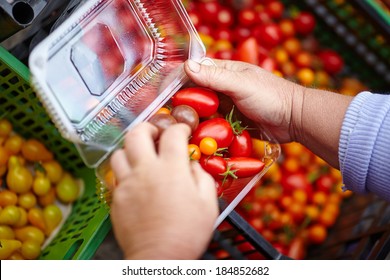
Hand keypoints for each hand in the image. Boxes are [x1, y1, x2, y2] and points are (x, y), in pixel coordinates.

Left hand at [109, 122, 217, 258]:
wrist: (159, 258)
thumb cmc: (187, 233)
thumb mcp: (208, 204)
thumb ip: (201, 177)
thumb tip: (192, 165)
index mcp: (171, 170)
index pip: (172, 135)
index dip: (179, 128)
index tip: (182, 131)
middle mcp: (146, 171)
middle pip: (136, 134)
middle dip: (147, 127)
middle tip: (154, 133)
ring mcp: (127, 184)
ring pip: (119, 153)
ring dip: (131, 149)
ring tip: (140, 156)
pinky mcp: (116, 199)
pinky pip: (115, 176)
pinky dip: (124, 172)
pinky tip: (134, 179)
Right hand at [184, 59, 352, 167]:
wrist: (294, 119)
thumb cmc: (271, 96)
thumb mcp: (242, 84)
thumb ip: (215, 77)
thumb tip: (187, 67)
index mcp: (224, 71)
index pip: (193, 72)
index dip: (177, 81)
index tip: (163, 95)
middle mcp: (222, 87)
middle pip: (194, 93)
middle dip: (182, 104)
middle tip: (170, 118)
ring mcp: (226, 105)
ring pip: (202, 111)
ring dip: (192, 119)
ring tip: (180, 131)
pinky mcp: (230, 122)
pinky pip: (212, 125)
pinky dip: (204, 130)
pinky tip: (195, 138)